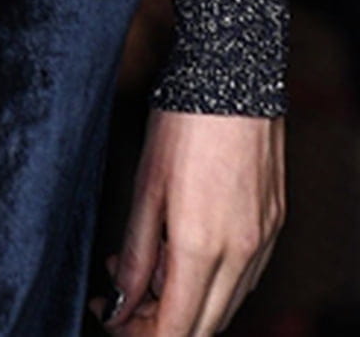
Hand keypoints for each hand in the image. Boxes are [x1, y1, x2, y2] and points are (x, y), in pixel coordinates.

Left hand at [87, 108, 284, 334]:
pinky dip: (212, 279)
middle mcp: (241, 253)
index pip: (176, 328)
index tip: (110, 317)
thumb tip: (120, 299)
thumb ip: (135, 252)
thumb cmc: (182, 122)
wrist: (233, 75)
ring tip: (144, 265)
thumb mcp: (145, 186)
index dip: (139, 333)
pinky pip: (245, 275)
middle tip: (121, 297)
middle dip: (158, 322)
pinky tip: (182, 250)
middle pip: (204, 325)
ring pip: (226, 303)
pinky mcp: (274, 222)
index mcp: (202, 247)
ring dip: (184, 300)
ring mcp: (263, 239)